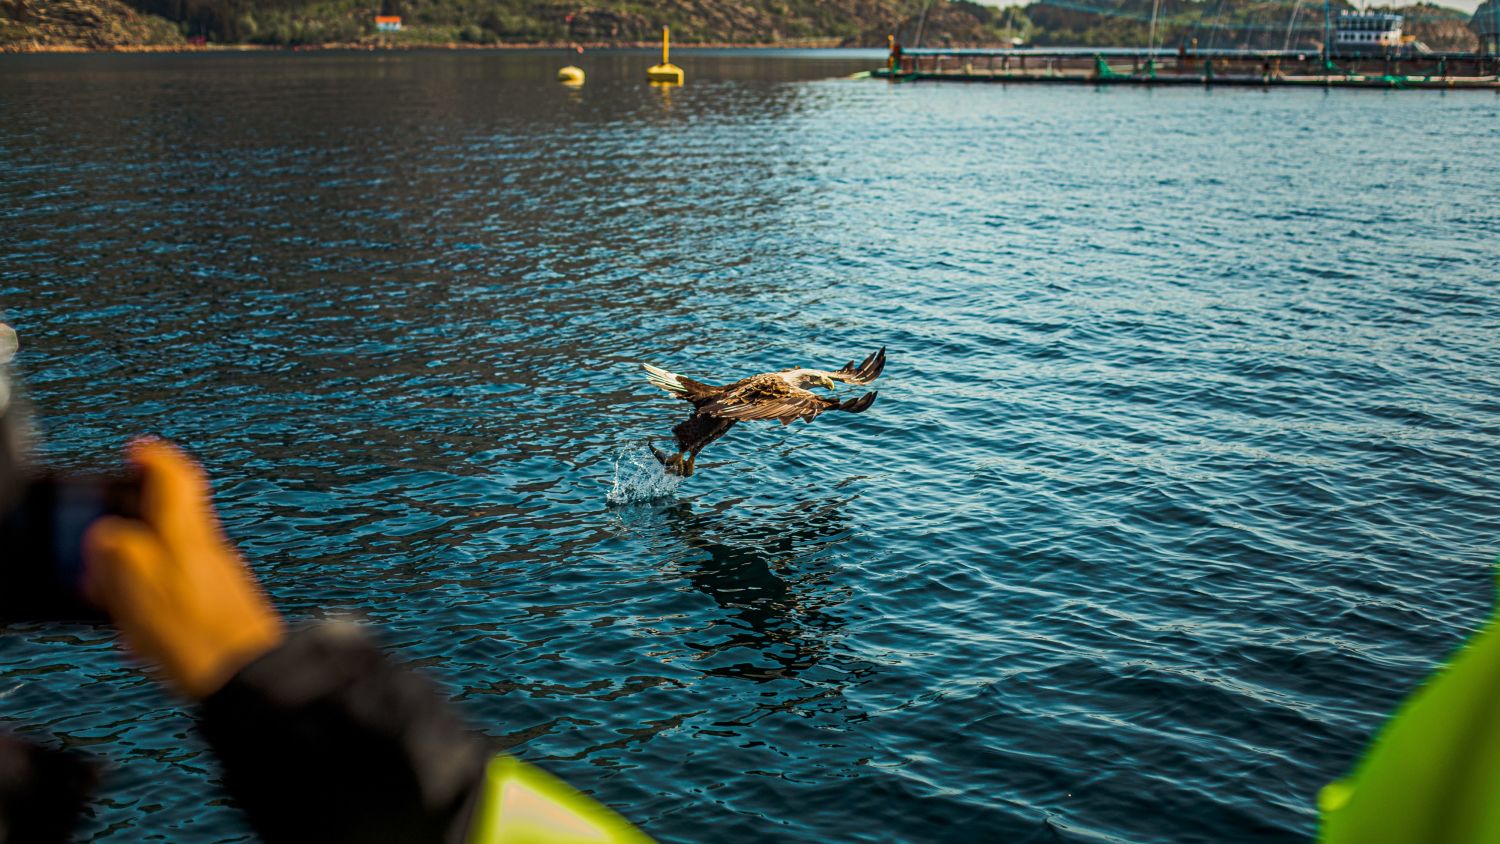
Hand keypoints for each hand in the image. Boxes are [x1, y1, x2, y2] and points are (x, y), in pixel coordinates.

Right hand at [84, 439, 284, 698]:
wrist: (248, 678)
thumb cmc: (199, 635)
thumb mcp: (138, 585)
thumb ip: (118, 550)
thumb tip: (108, 533)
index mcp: (189, 533)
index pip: (178, 476)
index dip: (153, 458)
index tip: (136, 452)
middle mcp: (210, 548)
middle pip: (170, 519)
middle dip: (133, 529)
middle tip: (106, 549)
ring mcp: (218, 576)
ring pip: (170, 559)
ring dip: (139, 575)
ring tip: (120, 607)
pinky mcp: (222, 605)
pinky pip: (179, 592)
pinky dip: (156, 604)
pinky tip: (143, 635)